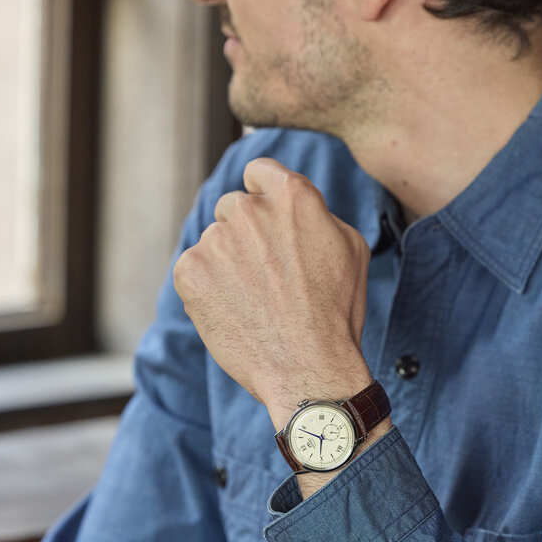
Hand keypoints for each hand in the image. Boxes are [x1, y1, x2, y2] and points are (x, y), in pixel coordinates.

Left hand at [173, 157, 372, 426]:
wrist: (308, 370)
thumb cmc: (336, 315)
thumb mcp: (351, 250)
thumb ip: (318, 215)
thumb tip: (299, 209)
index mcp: (291, 195)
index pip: (259, 171)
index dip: (262, 195)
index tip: (266, 220)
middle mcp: (248, 209)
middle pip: (233, 207)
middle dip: (246, 235)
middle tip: (267, 278)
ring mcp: (215, 240)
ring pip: (214, 242)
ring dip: (227, 265)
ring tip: (255, 303)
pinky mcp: (190, 272)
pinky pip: (194, 270)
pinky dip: (207, 290)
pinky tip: (235, 313)